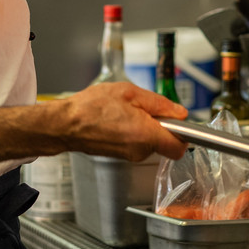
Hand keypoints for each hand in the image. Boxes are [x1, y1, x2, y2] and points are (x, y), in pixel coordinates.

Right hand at [62, 82, 188, 160]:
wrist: (65, 124)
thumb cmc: (91, 107)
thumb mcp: (130, 93)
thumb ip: (159, 104)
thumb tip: (179, 112)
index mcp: (146, 135)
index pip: (179, 147)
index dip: (183, 133)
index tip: (177, 120)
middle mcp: (140, 150)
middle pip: (165, 142)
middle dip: (162, 125)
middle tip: (144, 108)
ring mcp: (130, 156)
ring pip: (151, 142)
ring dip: (146, 127)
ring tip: (126, 111)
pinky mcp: (121, 155)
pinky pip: (138, 144)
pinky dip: (134, 132)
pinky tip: (119, 119)